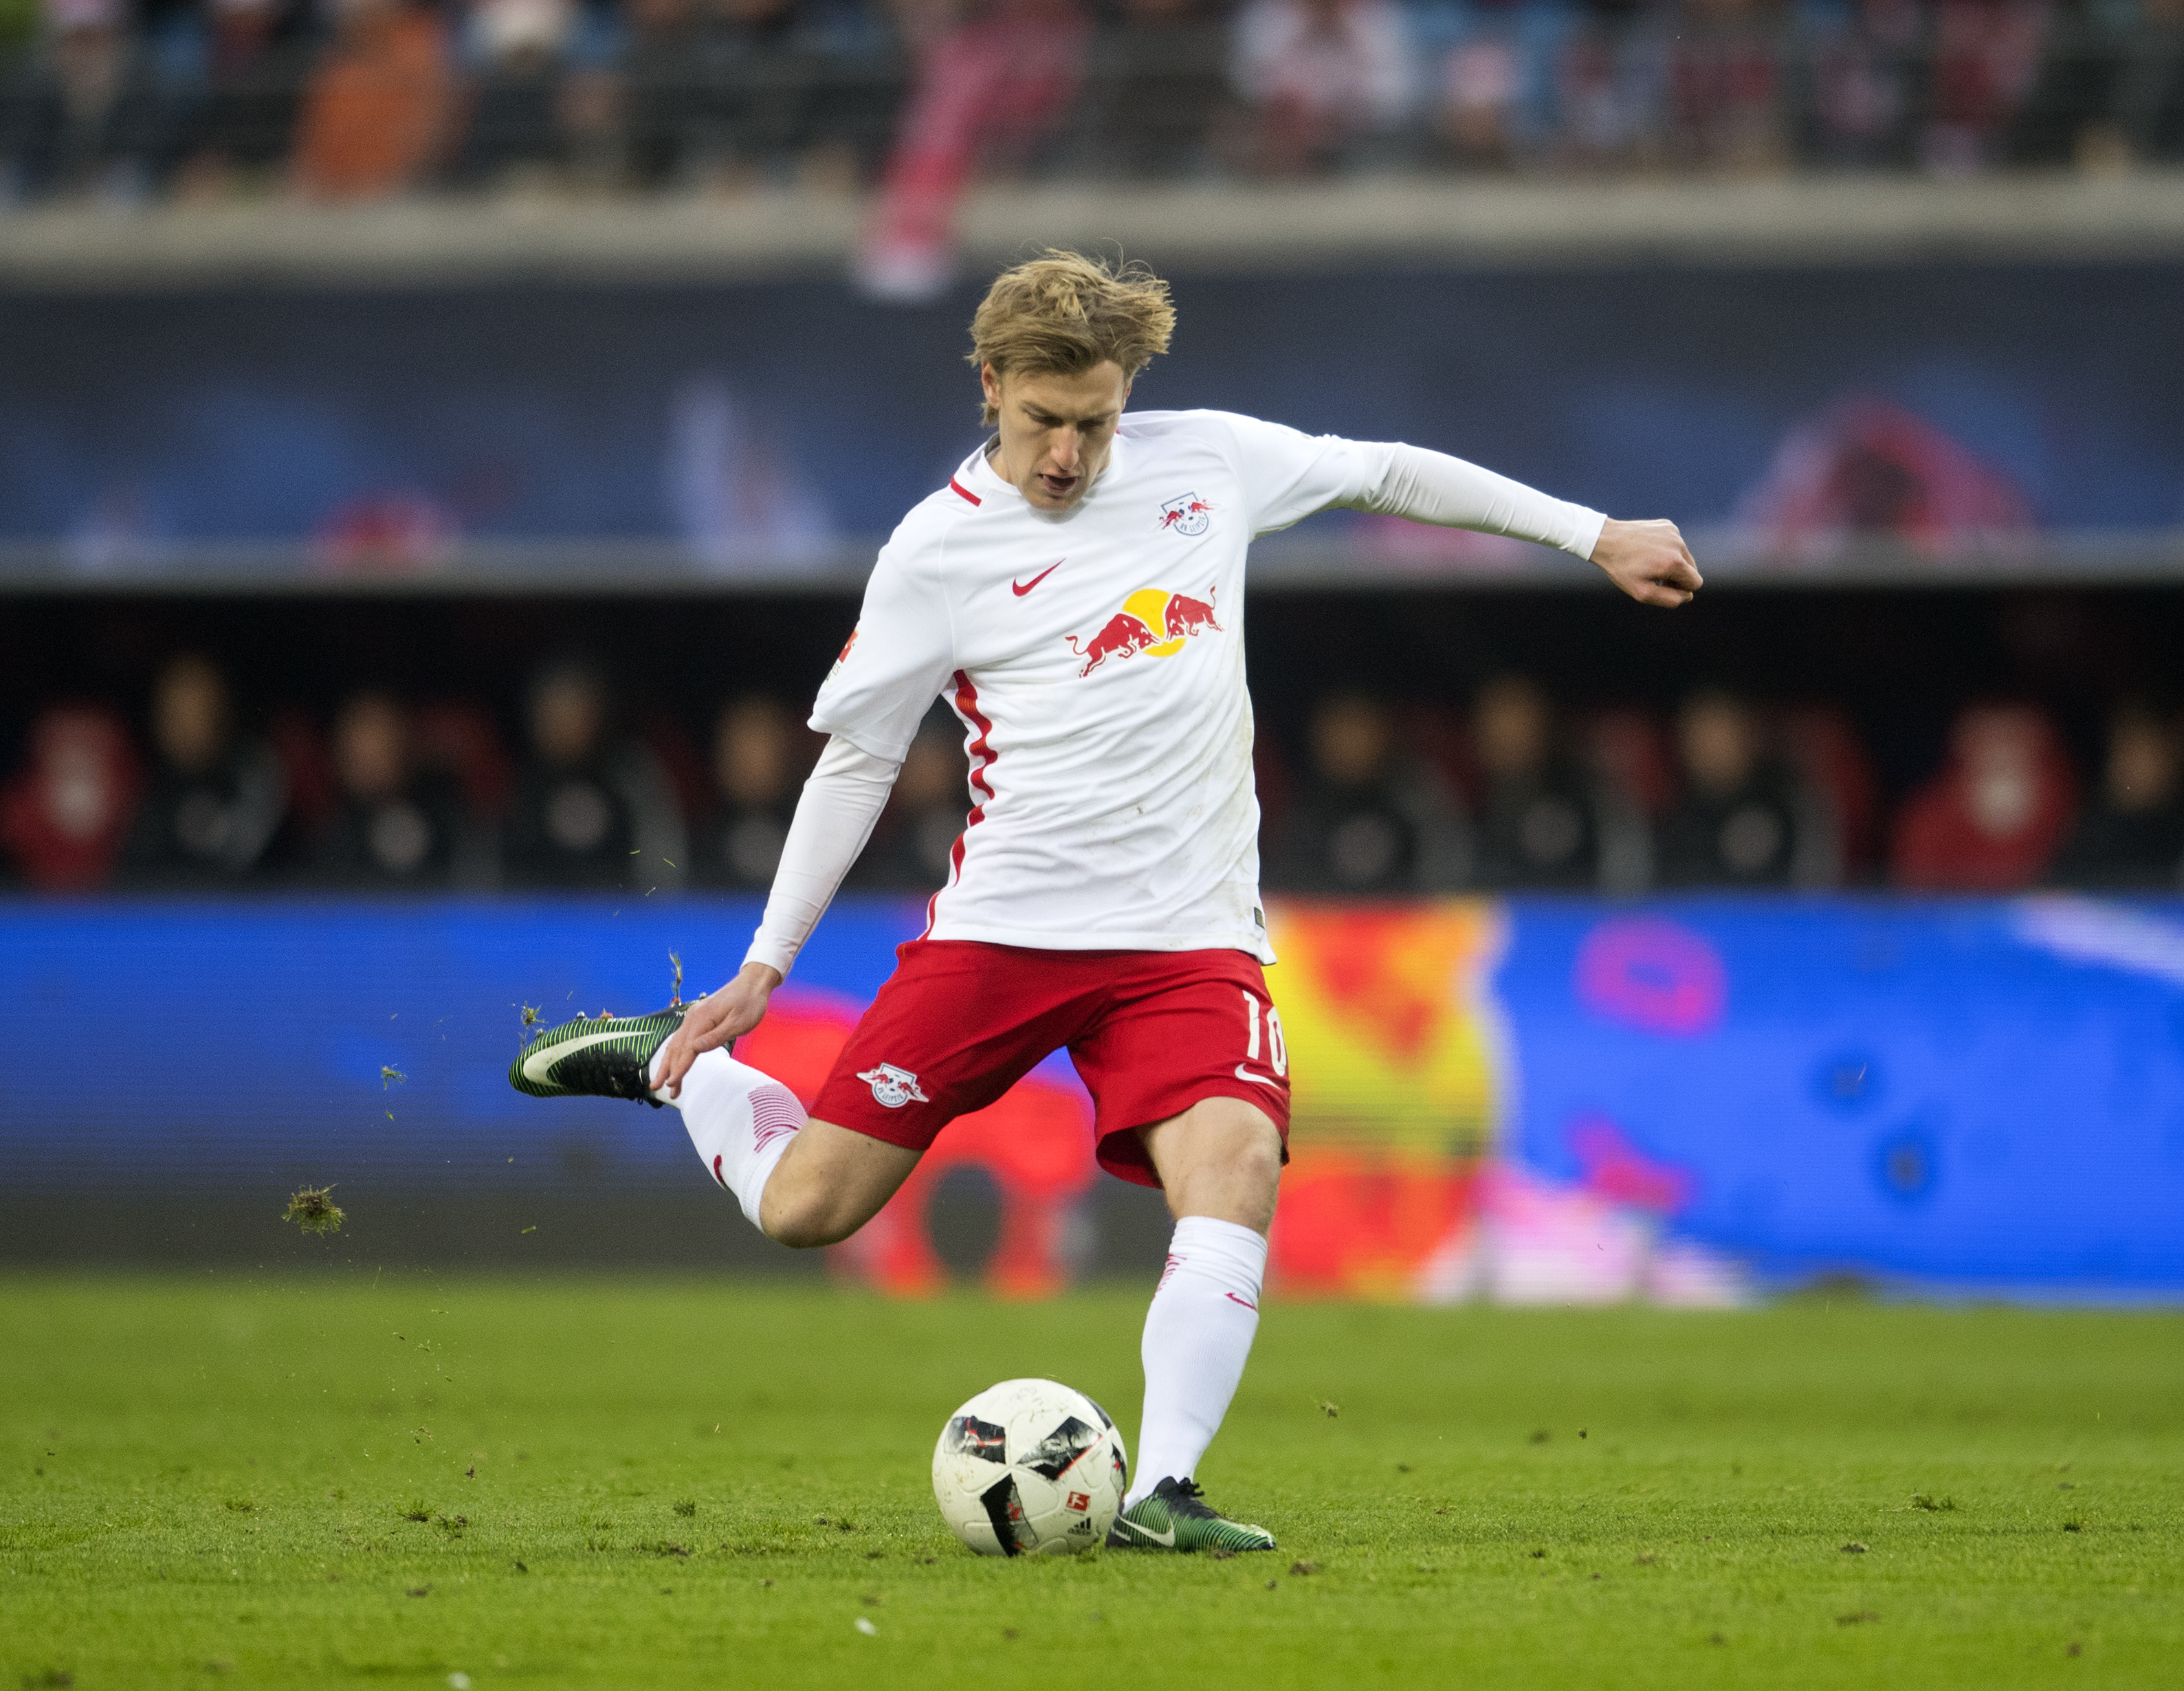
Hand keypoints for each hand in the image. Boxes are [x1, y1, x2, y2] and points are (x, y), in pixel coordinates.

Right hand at [654, 961, 781, 1097]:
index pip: (687, 1049)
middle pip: (676, 1047)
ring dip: (668, 1063)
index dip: (679, 1068)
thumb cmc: (749, 1003)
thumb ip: (716, 1037)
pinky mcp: (698, 1019)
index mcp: (702, 1019)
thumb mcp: (738, 1023)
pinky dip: (675, 1053)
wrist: (752, 983)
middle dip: (666, 1069)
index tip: (671, 1084)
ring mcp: (694, 1018)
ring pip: (676, 1044)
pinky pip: (682, 1038)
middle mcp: (693, 1018)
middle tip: (656, 1087)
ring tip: (661, 1081)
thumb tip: (695, 1049)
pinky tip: (672, 1063)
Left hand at [1592, 518, 1701, 607]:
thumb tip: (1687, 595)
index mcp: (1675, 563)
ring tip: (1649, 564)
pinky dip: (1665, 549)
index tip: (1663, 587)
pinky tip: (1647, 551)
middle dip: (1678, 577)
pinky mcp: (1668, 525)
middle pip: (1692, 569)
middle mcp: (1678, 545)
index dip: (1681, 589)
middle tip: (1655, 578)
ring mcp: (1674, 532)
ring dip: (1671, 563)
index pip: (1696, 583)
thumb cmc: (1622, 569)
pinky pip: (1675, 543)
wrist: (1606, 540)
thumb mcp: (1642, 593)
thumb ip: (1669, 599)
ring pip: (1683, 556)